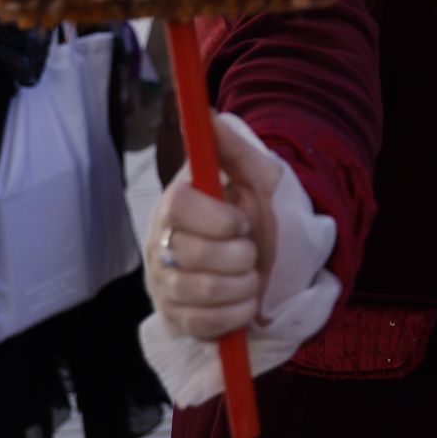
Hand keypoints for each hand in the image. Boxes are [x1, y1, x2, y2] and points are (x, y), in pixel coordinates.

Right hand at [146, 116, 282, 339]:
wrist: (274, 261)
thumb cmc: (260, 213)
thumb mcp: (259, 177)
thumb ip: (233, 148)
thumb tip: (209, 113)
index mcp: (177, 204)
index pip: (177, 206)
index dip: (214, 218)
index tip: (242, 221)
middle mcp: (161, 243)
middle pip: (189, 254)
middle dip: (239, 255)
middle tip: (252, 250)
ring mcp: (165, 284)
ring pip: (198, 291)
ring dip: (242, 284)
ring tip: (252, 275)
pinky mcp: (177, 319)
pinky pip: (202, 324)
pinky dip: (236, 314)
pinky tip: (246, 301)